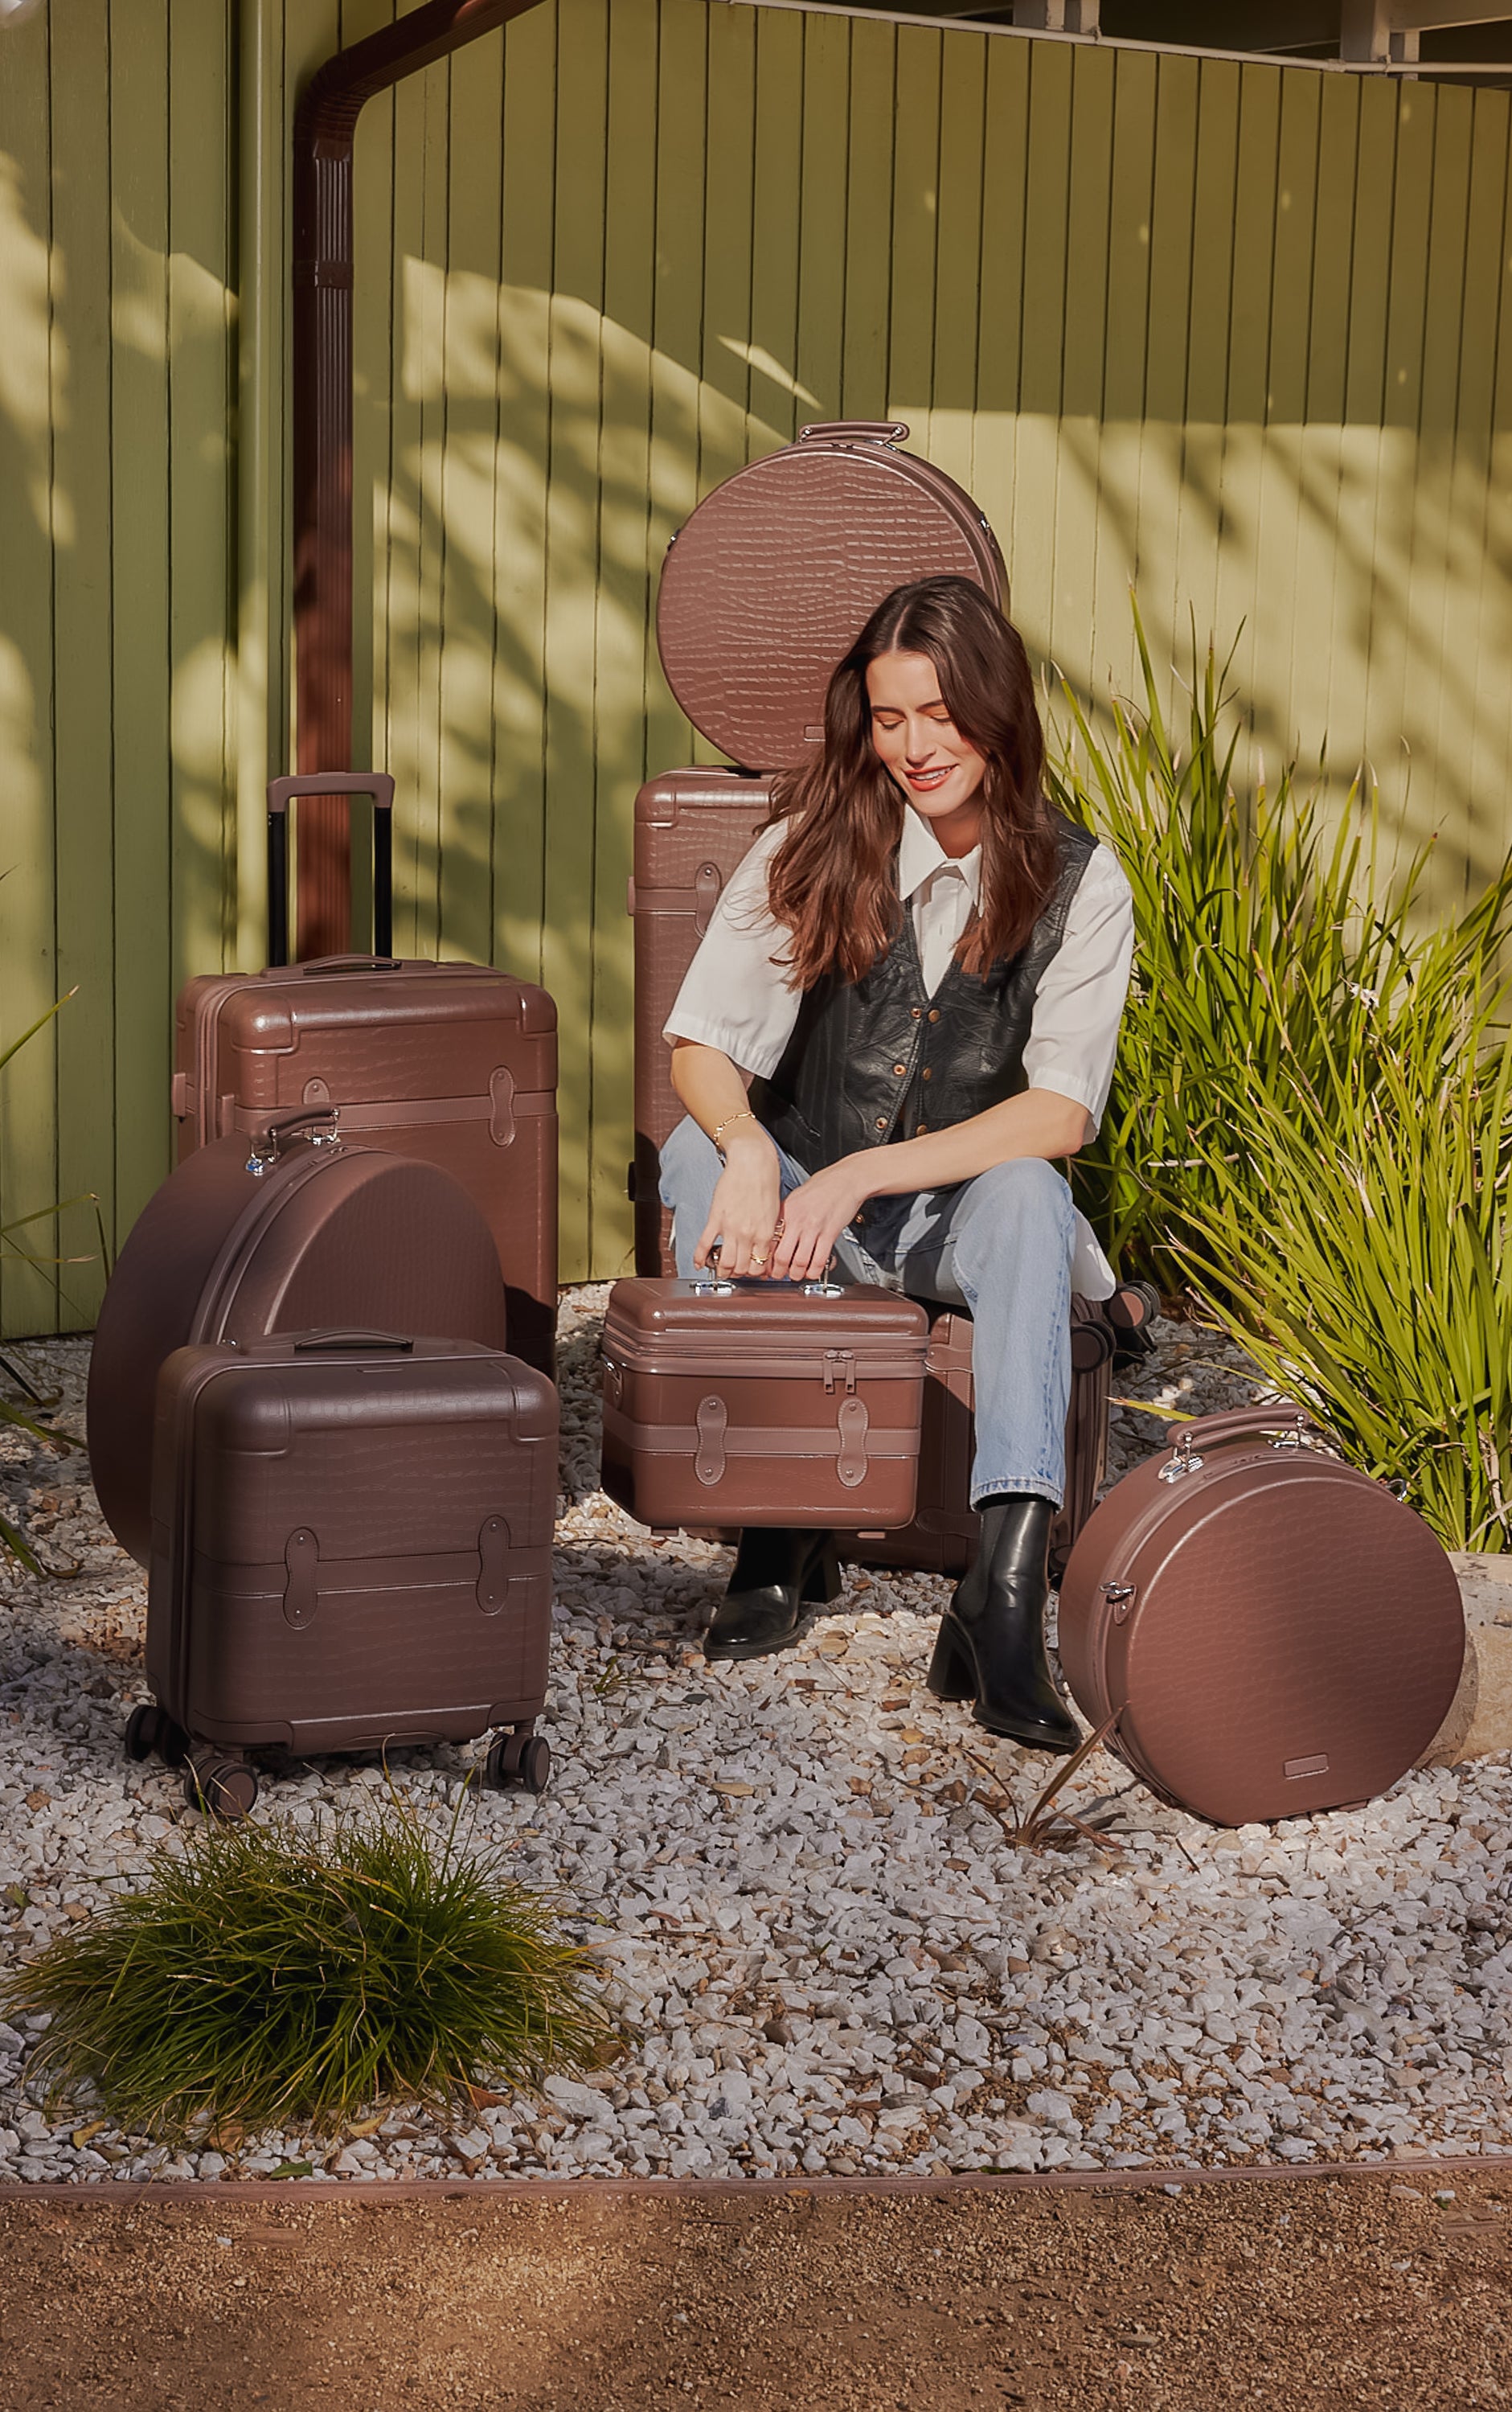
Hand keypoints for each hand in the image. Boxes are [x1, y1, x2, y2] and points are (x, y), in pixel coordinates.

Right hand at [693, 1132, 783, 1278]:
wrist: (753, 1162)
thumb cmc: (766, 1183)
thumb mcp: (774, 1213)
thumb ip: (768, 1232)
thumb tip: (764, 1248)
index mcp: (766, 1234)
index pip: (759, 1267)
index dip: (754, 1272)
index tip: (749, 1270)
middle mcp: (749, 1235)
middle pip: (741, 1269)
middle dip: (737, 1273)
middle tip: (734, 1270)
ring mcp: (731, 1228)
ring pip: (724, 1263)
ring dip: (721, 1270)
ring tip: (719, 1269)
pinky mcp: (715, 1219)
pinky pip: (704, 1245)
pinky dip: (699, 1258)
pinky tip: (698, 1264)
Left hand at [769, 1156, 873, 1284]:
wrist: (847, 1179)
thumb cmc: (823, 1186)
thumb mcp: (796, 1198)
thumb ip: (785, 1216)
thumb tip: (775, 1234)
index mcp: (786, 1211)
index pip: (769, 1240)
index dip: (765, 1258)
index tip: (765, 1265)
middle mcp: (798, 1219)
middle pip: (781, 1255)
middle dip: (778, 1272)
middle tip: (778, 1275)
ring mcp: (814, 1227)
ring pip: (800, 1261)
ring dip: (796, 1274)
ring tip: (796, 1275)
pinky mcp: (830, 1232)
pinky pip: (819, 1259)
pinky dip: (814, 1270)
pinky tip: (812, 1271)